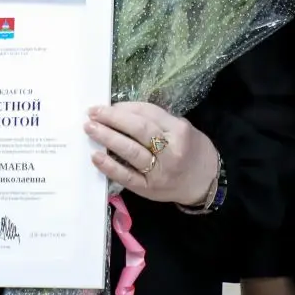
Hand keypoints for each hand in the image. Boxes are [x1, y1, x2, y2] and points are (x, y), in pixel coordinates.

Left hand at [84, 102, 218, 206]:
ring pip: (131, 151)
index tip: (107, 105)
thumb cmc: (191, 150)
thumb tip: (122, 111)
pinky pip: (126, 177)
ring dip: (107, 138)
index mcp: (179, 131)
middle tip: (92, 113)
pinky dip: (109, 166)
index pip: (148, 113)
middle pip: (138, 130)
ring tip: (90, 128)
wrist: (204, 182)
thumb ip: (157, 120)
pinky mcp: (148, 189)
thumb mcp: (181, 128)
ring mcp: (159, 172)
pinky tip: (96, 157)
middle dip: (113, 118)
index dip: (125, 107)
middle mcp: (170, 151)